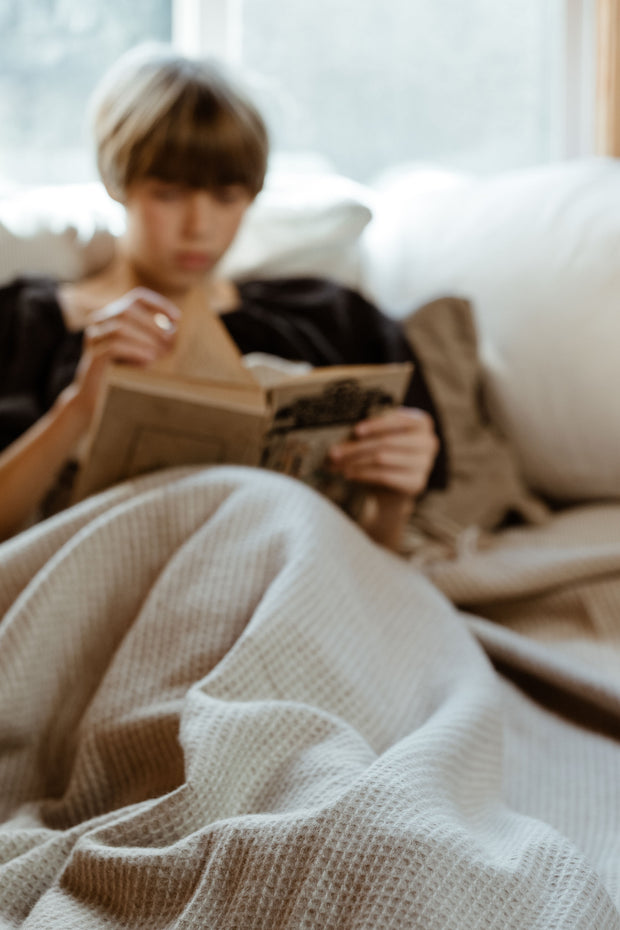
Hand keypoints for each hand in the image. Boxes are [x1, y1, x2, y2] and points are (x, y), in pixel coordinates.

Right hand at [62, 287, 180, 428]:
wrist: (97, 396)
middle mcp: (100, 322)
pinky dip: (135, 352)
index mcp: (114, 315)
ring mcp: (94, 338)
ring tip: (161, 354)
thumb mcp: (143, 350)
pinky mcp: (93, 356)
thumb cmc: (125, 372)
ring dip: (145, 339)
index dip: (158, 304)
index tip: (178, 319)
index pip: (136, 298)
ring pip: (120, 327)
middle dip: (153, 325)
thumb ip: (156, 338)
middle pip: (128, 310)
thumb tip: (175, 331)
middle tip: (171, 343)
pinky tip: (149, 361)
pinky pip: (114, 347)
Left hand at [328, 406, 438, 496]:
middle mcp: (429, 441)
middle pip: (386, 441)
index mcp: (421, 422)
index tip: (355, 431)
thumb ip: (363, 434)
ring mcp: (425, 464)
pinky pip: (384, 476)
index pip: (398, 420)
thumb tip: (337, 444)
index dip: (376, 425)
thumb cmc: (382, 455)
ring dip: (355, 462)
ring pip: (382, 458)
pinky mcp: (416, 483)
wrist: (392, 489)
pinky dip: (363, 474)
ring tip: (337, 465)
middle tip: (334, 453)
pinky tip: (349, 474)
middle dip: (356, 447)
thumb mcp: (375, 439)